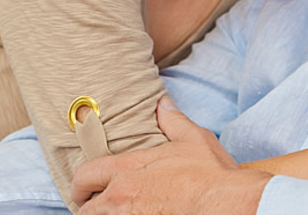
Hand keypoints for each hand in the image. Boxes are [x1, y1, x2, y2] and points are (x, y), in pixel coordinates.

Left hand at [72, 97, 270, 213]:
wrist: (226, 205)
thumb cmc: (211, 175)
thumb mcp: (193, 139)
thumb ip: (172, 120)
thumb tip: (163, 104)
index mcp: (129, 168)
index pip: (86, 175)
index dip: (80, 185)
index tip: (83, 190)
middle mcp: (121, 195)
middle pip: (86, 210)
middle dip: (90, 209)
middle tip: (97, 209)